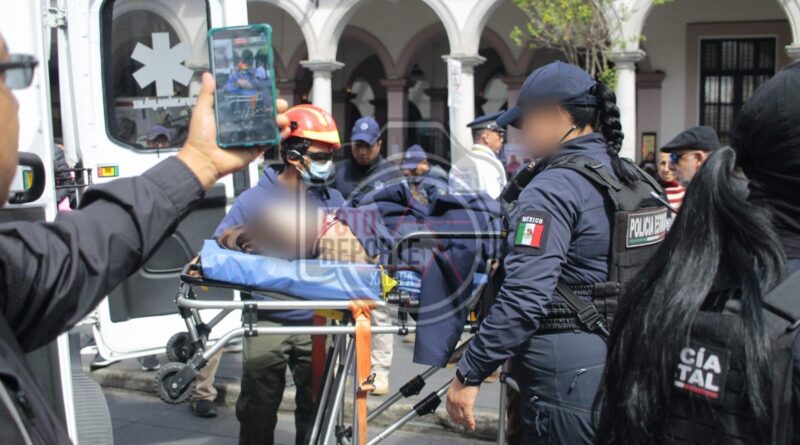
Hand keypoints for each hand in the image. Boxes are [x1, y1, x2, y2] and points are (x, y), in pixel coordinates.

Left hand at [177, 72, 288, 188]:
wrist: (204, 159)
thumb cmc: (200, 136)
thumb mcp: (202, 111)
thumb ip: (207, 94)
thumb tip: (208, 75)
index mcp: (234, 113)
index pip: (252, 101)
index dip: (262, 95)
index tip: (269, 88)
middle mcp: (245, 123)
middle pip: (265, 112)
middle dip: (276, 106)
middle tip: (280, 104)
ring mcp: (252, 135)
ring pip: (271, 125)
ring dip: (280, 120)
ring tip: (282, 119)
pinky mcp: (257, 148)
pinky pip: (272, 141)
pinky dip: (281, 136)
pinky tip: (285, 130)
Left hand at [446, 378, 478, 430]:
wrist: (469, 374)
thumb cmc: (465, 378)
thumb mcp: (457, 386)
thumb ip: (457, 393)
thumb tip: (461, 397)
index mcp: (449, 395)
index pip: (449, 409)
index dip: (452, 415)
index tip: (455, 418)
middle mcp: (452, 400)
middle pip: (454, 414)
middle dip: (458, 420)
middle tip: (461, 423)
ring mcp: (459, 403)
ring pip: (461, 417)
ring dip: (465, 422)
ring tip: (468, 425)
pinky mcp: (466, 404)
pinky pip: (468, 416)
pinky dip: (470, 423)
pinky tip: (472, 426)